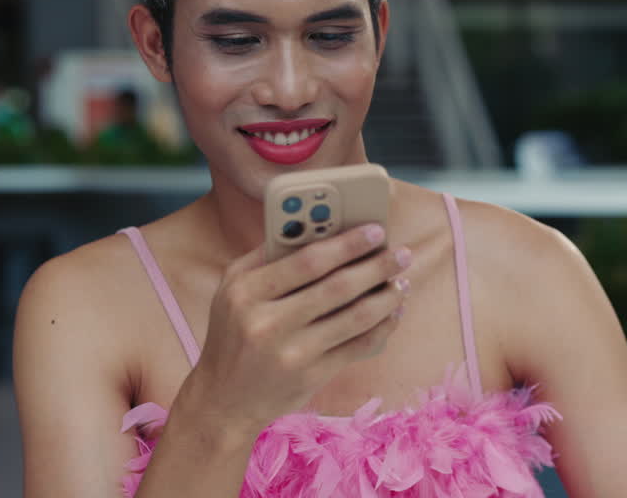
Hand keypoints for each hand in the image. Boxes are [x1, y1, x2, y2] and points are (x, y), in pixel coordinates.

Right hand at [176, 223, 409, 435]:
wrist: (224, 400)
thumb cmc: (233, 333)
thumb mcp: (232, 289)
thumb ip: (268, 255)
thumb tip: (319, 226)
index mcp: (247, 292)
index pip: (307, 261)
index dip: (347, 244)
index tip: (376, 230)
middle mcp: (267, 323)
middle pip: (337, 287)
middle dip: (377, 267)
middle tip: (402, 254)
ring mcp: (291, 353)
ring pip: (355, 318)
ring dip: (387, 298)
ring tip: (402, 282)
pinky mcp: (311, 376)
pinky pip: (358, 346)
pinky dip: (382, 328)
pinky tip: (393, 314)